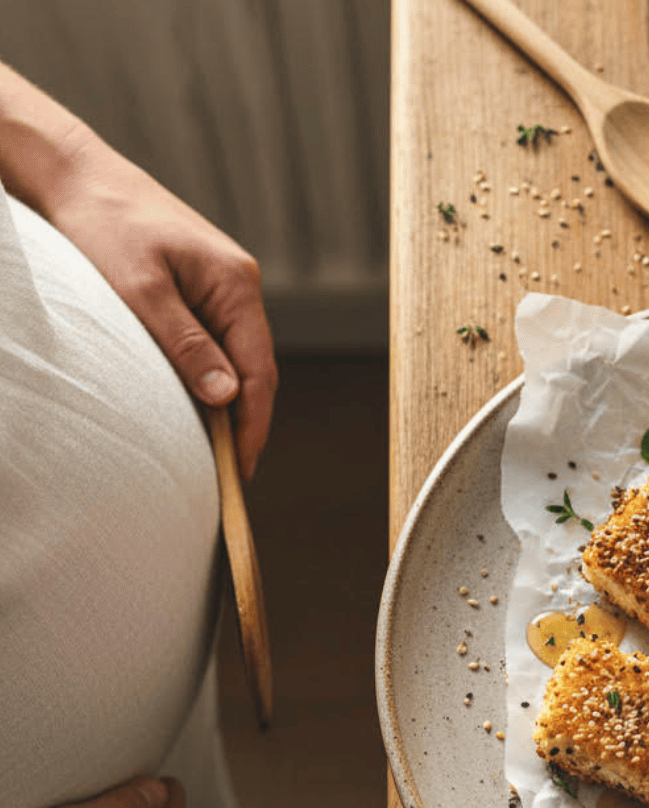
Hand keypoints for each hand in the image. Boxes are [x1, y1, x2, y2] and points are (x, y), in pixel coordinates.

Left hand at [46, 133, 277, 478]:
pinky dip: (209, 380)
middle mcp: (237, 287)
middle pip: (254, 369)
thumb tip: (227, 397)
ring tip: (214, 452)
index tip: (240, 469)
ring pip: (234, 359)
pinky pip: (214, 345)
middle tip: (228, 474)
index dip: (252, 424)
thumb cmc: (101, 224)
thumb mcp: (140, 291)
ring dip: (227, 405)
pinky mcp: (197, 290)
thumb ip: (185, 345)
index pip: (259, 370)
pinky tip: (197, 407)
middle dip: (244, 423)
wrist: (72, 174)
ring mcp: (219, 289)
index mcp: (236, 284)